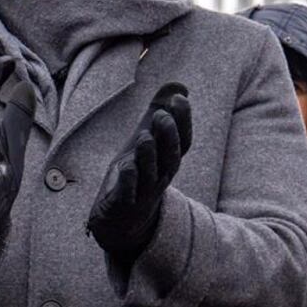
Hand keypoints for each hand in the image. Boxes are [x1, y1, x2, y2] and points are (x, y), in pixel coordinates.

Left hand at [87, 83, 191, 258]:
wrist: (122, 219)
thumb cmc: (138, 173)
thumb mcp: (148, 139)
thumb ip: (161, 111)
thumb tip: (179, 86)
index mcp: (169, 160)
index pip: (183, 140)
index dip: (184, 120)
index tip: (180, 98)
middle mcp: (161, 176)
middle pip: (171, 157)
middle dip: (168, 137)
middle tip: (161, 115)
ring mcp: (143, 192)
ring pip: (150, 174)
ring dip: (148, 156)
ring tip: (143, 136)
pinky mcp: (123, 204)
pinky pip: (129, 193)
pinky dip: (130, 180)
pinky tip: (127, 165)